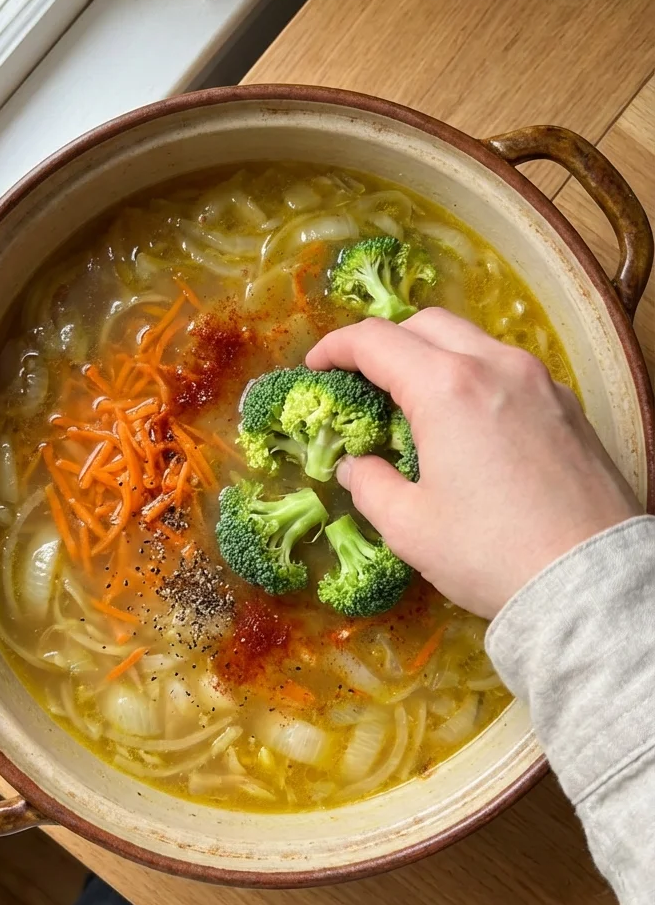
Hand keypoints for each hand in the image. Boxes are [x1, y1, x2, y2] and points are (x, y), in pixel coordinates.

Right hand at [306, 309, 640, 618]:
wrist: (588, 580)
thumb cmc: (491, 553)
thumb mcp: (411, 527)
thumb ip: (370, 486)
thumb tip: (356, 467)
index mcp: (447, 388)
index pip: (376, 340)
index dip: (336, 348)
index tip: (316, 368)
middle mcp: (496, 366)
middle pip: (427, 325)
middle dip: (386, 343)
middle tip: (363, 380)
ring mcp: (539, 381)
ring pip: (473, 341)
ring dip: (434, 356)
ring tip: (415, 401)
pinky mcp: (567, 405)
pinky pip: (508, 369)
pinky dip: (475, 377)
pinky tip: (468, 422)